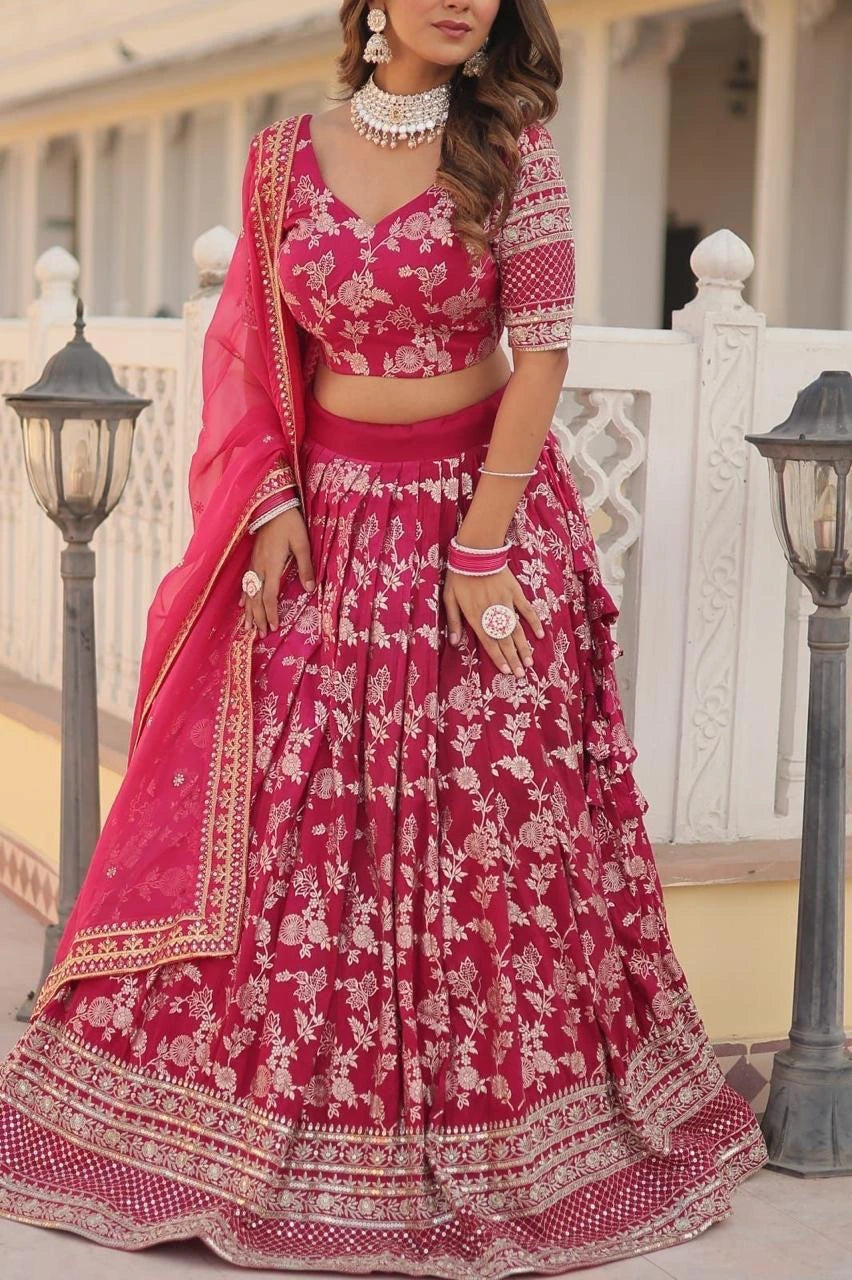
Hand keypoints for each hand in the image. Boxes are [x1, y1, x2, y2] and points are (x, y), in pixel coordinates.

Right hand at [241, 507, 314, 636]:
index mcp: (272, 565)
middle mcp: (260, 568)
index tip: (274, 627)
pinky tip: (242, 604)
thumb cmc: (290, 524)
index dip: (271, 613)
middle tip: (260, 634)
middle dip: (258, 617)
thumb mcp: (302, 543)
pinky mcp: (253, 559)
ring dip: (249, 611)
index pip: (270, 596)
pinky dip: (244, 596)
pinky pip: (245, 582)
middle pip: (256, 598)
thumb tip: (310, 588)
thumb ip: (306, 566)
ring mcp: (254, 564)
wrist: (273, 506)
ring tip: (248, 627)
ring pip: (249, 592)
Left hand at [443, 567, 544, 675]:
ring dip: (523, 647)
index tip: (506, 671)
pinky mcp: (515, 592)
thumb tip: (454, 643)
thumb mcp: (449, 598)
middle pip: (505, 640)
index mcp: (476, 617)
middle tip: (521, 674)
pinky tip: (539, 635)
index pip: (489, 643)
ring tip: (529, 662)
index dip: (498, 658)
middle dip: (513, 659)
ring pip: (516, 629)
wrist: (476, 551)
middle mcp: (493, 613)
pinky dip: (534, 622)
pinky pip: (526, 610)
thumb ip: (454, 621)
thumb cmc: (459, 575)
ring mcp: (506, 603)